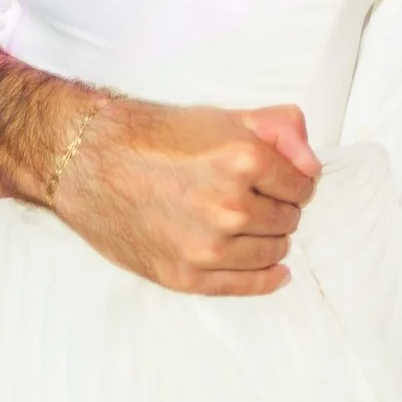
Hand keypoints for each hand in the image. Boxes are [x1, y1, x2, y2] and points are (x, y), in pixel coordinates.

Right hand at [49, 99, 319, 296]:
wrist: (89, 161)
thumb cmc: (155, 135)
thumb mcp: (223, 116)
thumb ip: (280, 130)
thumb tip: (313, 165)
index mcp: (243, 159)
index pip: (303, 184)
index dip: (294, 179)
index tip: (281, 179)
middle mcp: (229, 207)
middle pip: (288, 219)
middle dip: (279, 207)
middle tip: (256, 197)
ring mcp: (207, 247)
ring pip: (273, 252)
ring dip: (269, 238)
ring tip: (246, 221)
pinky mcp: (185, 275)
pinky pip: (245, 285)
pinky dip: (266, 279)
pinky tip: (275, 271)